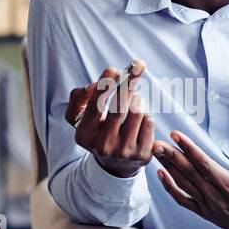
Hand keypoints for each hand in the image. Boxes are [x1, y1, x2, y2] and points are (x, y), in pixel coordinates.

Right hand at [65, 60, 154, 177]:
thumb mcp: (80, 117)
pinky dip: (145, 115)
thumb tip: (93, 86)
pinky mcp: (142, 155)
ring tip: (133, 100)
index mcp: (84, 136)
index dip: (104, 86)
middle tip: (138, 65)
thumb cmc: (97, 130)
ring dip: (137, 99)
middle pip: (119, 107)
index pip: (94, 107)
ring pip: (137, 112)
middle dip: (129, 83)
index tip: (113, 69)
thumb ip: (79, 98)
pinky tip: (138, 121)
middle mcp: (103, 147)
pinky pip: (149, 122)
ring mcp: (124, 152)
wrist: (115, 163)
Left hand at [152, 126, 228, 228]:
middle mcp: (217, 198)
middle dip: (171, 156)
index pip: (205, 164)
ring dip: (168, 167)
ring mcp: (209, 208)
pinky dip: (170, 188)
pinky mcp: (206, 214)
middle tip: (156, 142)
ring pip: (184, 185)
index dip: (189, 148)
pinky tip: (161, 174)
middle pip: (189, 173)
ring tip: (156, 152)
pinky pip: (183, 201)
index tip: (176, 134)